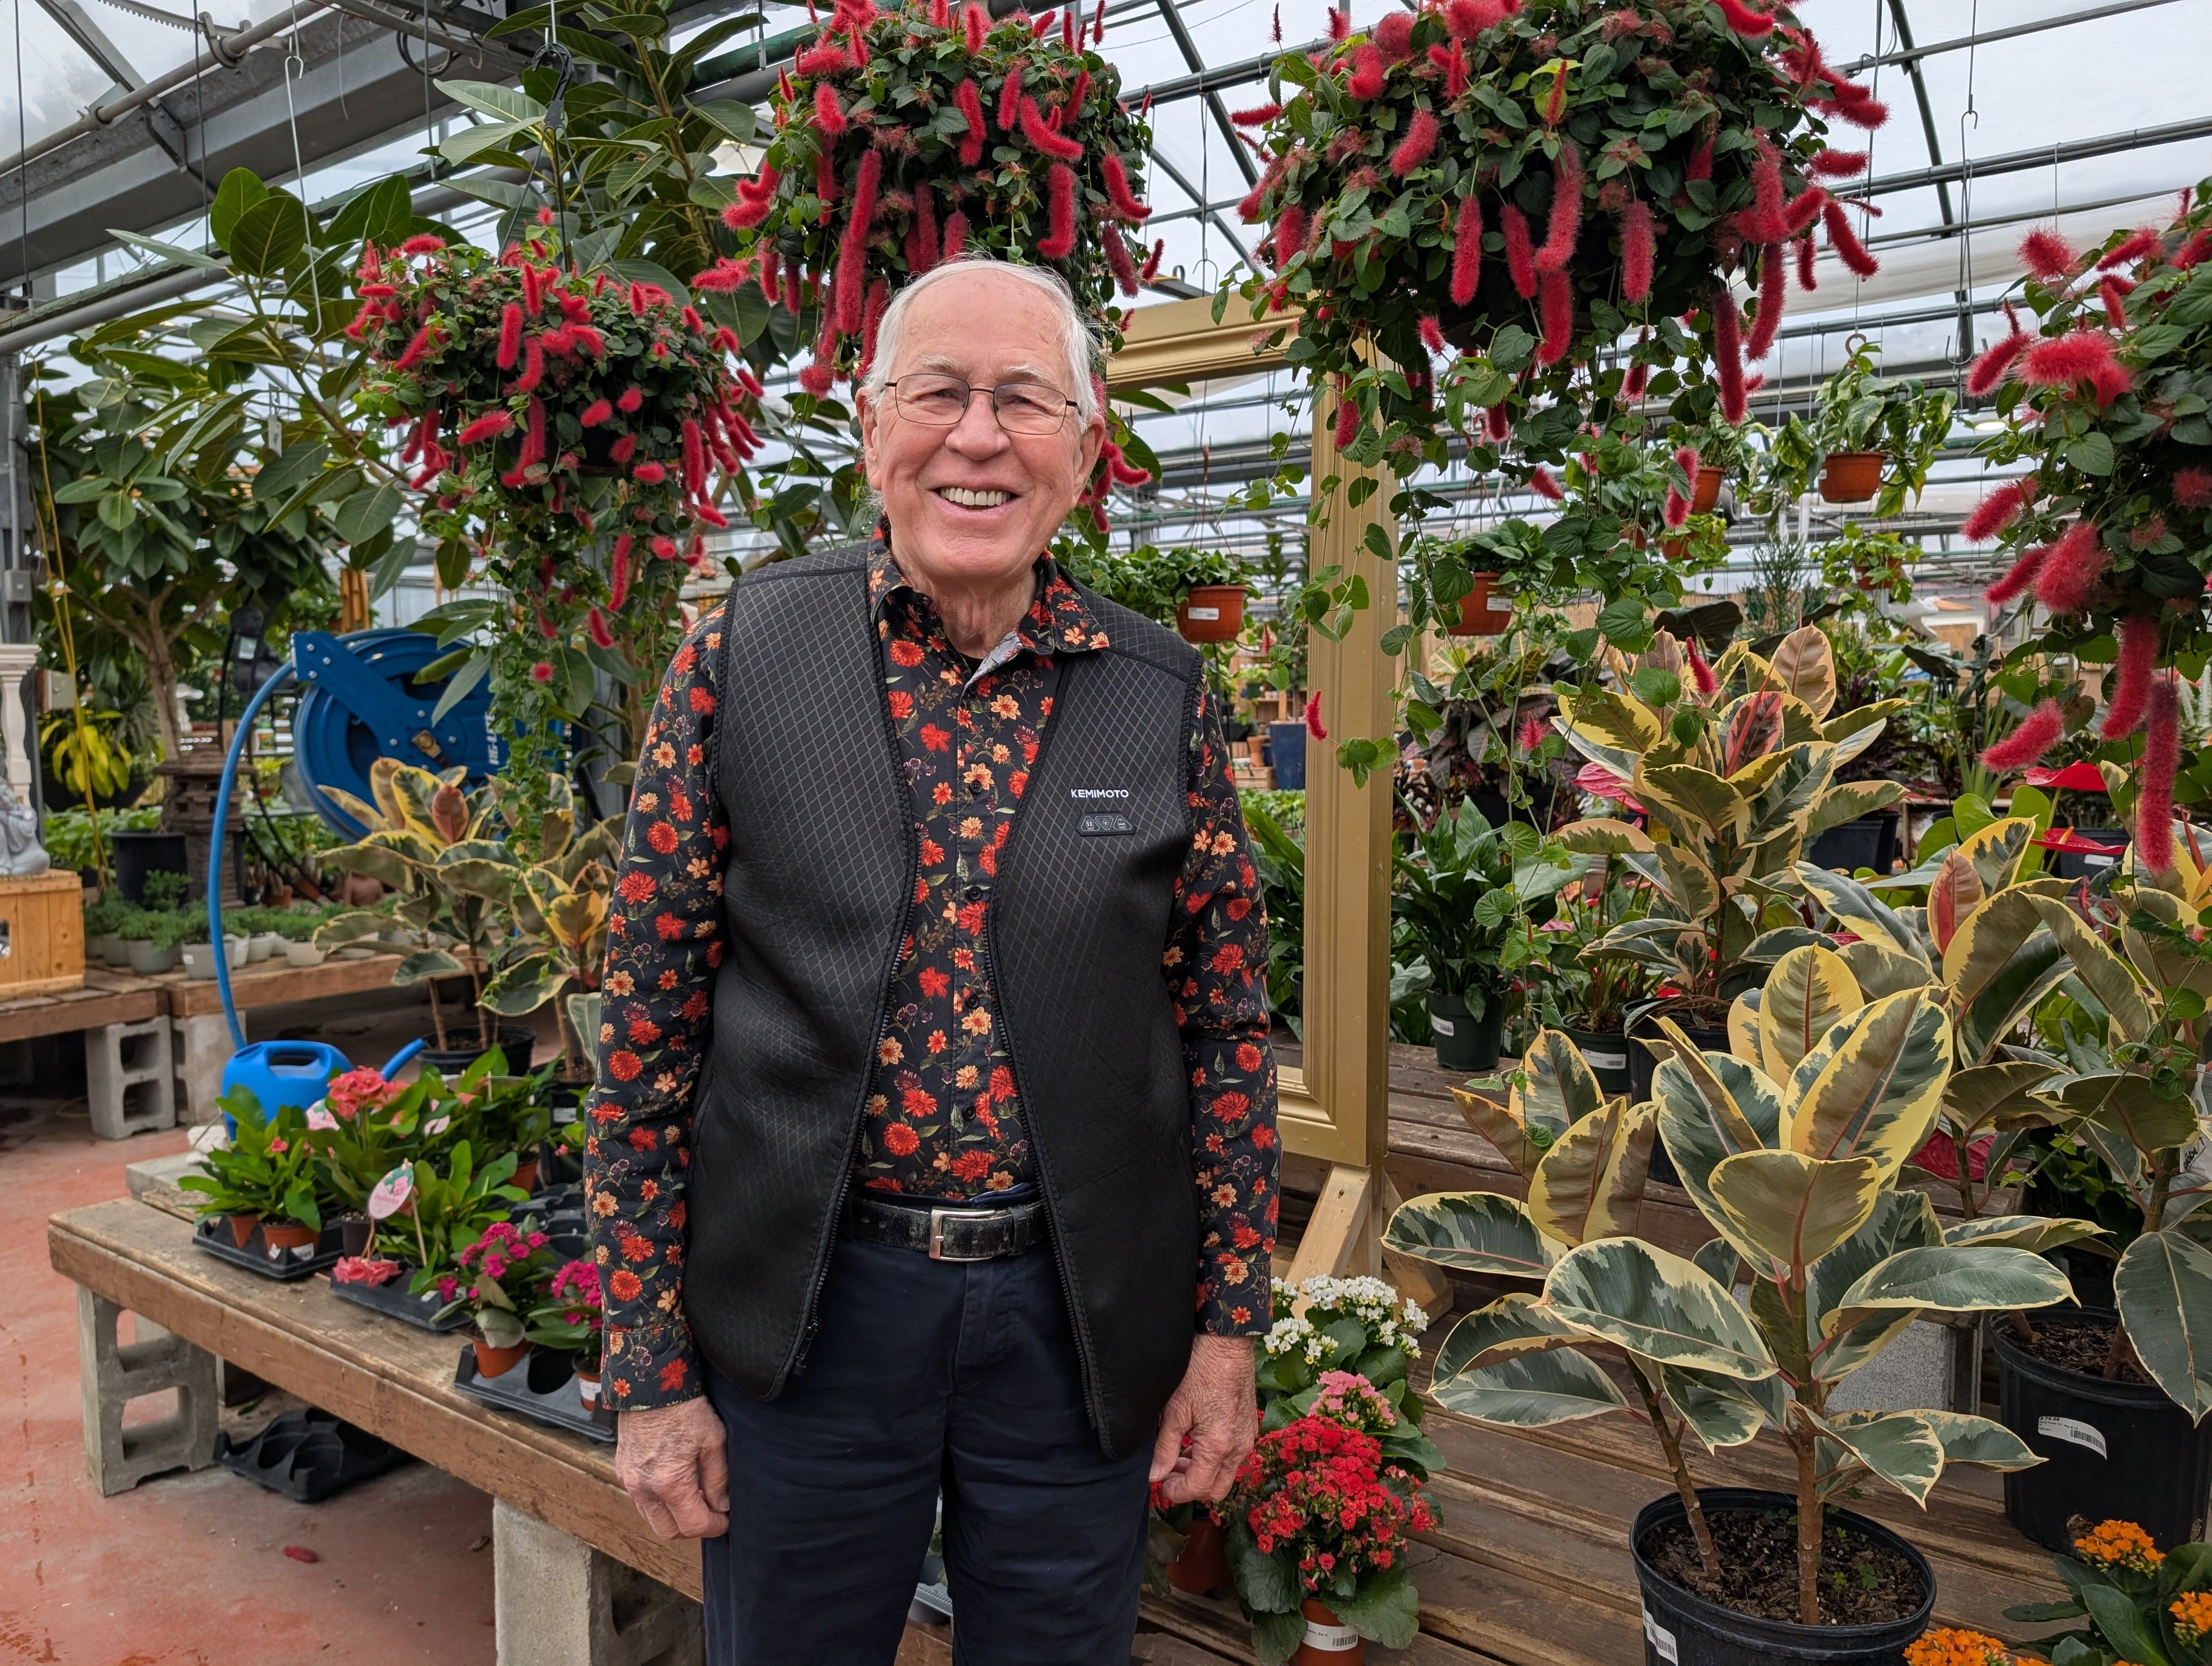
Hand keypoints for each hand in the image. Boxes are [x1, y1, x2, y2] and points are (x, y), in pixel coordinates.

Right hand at [616, 1397, 730, 1539]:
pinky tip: (674, 1484)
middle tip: (710, 1511)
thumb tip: (722, 1506)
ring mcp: (628, 1480)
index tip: (725, 1519)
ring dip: (673, 1517)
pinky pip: (640, 1500)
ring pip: (652, 1518)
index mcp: (669, 1483)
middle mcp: (643, 1488)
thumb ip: (718, 1479)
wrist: (652, 1383)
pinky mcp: (622, 1470)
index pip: (693, 1525)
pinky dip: (658, 1502)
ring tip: (694, 1497)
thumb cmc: (686, 1409)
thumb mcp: (714, 1441)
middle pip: (669, 1531)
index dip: (714, 1527)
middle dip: (692, 1528)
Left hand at [1149, 1335, 1256, 1506]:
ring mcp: (1247, 1438)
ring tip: (1179, 1455)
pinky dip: (1215, 1458)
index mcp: (1218, 1447)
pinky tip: (1196, 1440)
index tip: (1160, 1486)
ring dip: (1203, 1472)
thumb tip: (1155, 1476)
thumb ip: (1164, 1448)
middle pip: (1216, 1490)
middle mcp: (1238, 1448)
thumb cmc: (1198, 1372)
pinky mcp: (1249, 1427)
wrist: (1227, 1345)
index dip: (1176, 1493)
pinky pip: (1234, 1456)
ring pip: (1226, 1473)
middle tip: (1170, 1473)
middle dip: (1192, 1488)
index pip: (1197, 1489)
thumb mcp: (1174, 1411)